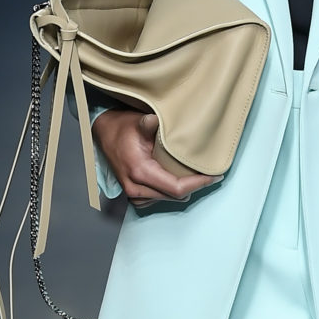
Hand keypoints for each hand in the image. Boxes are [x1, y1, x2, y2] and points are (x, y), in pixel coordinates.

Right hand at [92, 108, 215, 206]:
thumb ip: (149, 123)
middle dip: (195, 186)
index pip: (176, 188)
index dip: (198, 183)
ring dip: (184, 189)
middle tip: (211, 173)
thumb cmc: (122, 128)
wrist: (104, 134)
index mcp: (139, 172)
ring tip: (197, 174)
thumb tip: (156, 120)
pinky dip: (172, 190)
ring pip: (169, 199)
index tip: (214, 175)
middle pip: (176, 196)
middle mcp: (136, 188)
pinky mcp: (135, 196)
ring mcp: (134, 195)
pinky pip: (161, 198)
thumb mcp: (137, 122)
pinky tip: (179, 176)